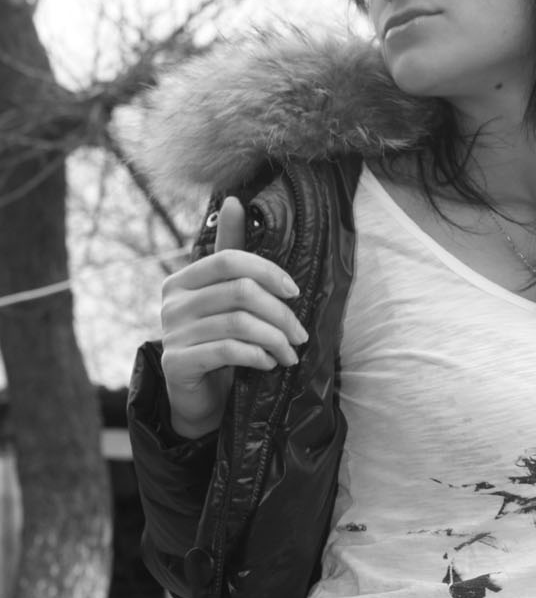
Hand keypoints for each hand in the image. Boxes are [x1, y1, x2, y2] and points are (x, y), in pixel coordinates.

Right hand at [160, 197, 306, 437]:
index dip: (268, 271)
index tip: (295, 291)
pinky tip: (269, 364)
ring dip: (275, 339)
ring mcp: (171, 332)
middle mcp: (171, 302)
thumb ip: (231, 256)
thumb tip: (235, 200)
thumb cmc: (217, 342)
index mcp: (182, 279)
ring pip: (238, 323)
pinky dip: (256, 355)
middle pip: (240, 291)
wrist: (199, 397)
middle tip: (300, 334)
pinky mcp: (177, 363)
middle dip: (280, 313)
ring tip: (290, 353)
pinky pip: (227, 350)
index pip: (230, 260)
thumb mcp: (226, 299)